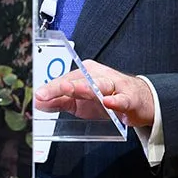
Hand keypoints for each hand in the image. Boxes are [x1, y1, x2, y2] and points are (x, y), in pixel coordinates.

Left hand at [33, 59, 154, 128]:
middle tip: (49, 91)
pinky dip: (115, 101)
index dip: (51, 88)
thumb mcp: (80, 103)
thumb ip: (60, 102)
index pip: (66, 79)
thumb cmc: (108, 99)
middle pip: (79, 80)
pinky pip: (122, 99)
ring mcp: (115, 85)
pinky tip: (108, 102)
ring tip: (71, 89)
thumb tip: (39, 102)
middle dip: (63, 85)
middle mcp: (98, 75)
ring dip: (85, 87)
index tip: (39, 95)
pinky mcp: (129, 98)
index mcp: (85, 74)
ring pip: (99, 85)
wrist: (139, 102)